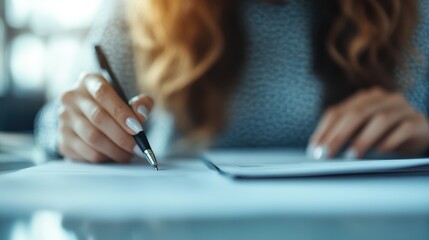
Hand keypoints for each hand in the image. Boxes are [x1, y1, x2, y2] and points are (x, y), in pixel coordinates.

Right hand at [58, 73, 153, 162]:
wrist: (90, 117)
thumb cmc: (114, 106)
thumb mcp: (130, 99)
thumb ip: (141, 104)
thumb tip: (141, 114)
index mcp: (88, 81)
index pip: (103, 93)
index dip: (121, 112)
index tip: (137, 128)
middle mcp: (72, 97)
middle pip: (98, 117)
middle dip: (122, 136)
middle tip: (138, 147)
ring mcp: (64, 119)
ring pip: (92, 137)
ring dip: (115, 150)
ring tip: (130, 154)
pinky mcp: (63, 139)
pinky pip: (86, 152)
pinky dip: (105, 157)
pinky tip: (116, 156)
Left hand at [308, 87, 428, 159]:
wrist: (421, 134)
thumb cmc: (384, 134)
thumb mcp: (362, 132)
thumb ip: (345, 134)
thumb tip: (321, 151)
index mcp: (363, 98)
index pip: (337, 112)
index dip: (323, 131)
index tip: (313, 150)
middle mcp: (382, 99)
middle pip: (355, 114)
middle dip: (338, 136)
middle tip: (326, 155)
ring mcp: (402, 108)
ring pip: (379, 120)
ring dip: (362, 139)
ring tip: (350, 157)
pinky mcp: (418, 121)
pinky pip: (403, 129)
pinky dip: (389, 141)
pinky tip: (380, 152)